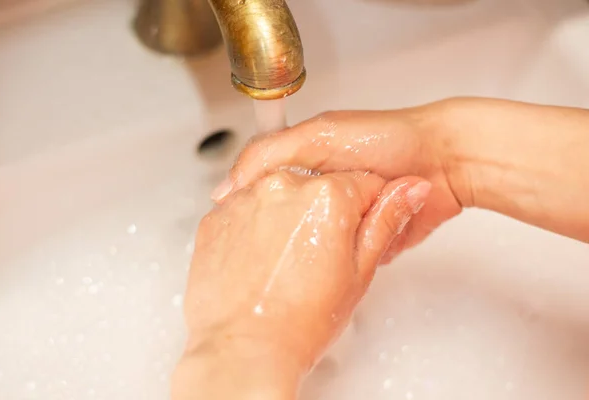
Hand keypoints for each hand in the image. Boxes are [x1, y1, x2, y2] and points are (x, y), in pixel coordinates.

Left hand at [172, 171, 430, 399]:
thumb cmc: (300, 322)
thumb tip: (411, 190)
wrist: (244, 348)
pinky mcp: (216, 216)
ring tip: (286, 262)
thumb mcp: (359, 271)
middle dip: (324, 213)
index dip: (366, 212)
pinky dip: (255, 226)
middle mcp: (282, 185)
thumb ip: (386, 221)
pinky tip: (261, 259)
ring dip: (287, 216)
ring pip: (280, 195)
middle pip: (319, 186)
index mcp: (327, 195)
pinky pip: (246, 208)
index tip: (355, 236)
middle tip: (317, 257)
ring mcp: (244, 198)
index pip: (364, 183)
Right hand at [212, 97, 588, 244]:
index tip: (238, 232)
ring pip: (314, 248)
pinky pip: (345, 261)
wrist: (444, 163)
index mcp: (304, 166)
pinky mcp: (367, 243)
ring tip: (301, 262)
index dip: (250, 215)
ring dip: (310, 254)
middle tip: (269, 252)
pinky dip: (342, 264)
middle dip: (277, 241)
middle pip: (285, 227)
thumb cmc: (387, 139)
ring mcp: (344, 221)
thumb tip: (226, 189)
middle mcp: (321, 196)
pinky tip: (330, 269)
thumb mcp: (316, 137)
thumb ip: (268, 155)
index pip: (262, 196)